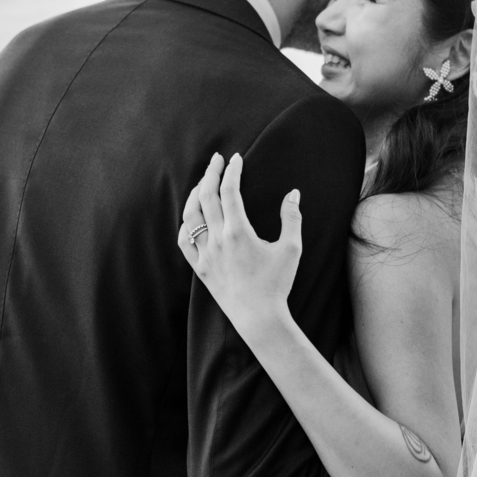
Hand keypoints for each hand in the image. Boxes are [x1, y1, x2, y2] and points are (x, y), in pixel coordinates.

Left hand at [177, 152, 302, 336]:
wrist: (259, 318)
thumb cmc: (277, 284)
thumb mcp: (291, 250)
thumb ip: (291, 218)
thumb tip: (293, 194)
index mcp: (238, 232)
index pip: (230, 191)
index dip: (232, 171)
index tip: (236, 158)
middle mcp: (217, 240)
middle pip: (206, 196)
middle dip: (211, 173)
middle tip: (217, 160)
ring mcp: (205, 254)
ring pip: (190, 216)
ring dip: (194, 194)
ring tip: (202, 183)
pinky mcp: (200, 268)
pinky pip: (183, 241)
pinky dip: (185, 225)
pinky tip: (191, 217)